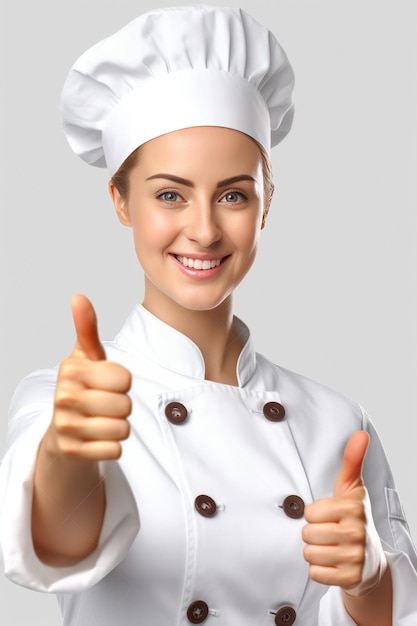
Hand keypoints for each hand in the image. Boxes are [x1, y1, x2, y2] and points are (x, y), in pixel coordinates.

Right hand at [51, 294, 131, 460]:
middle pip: (125, 405)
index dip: (123, 383)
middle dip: (122, 407)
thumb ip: (87, 329)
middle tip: (105, 406)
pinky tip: (98, 440)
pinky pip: (115, 450)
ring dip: (119, 427)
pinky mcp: (72, 452)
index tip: (107, 384)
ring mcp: (66, 426)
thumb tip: (79, 297)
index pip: (125, 379)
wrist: (63, 432)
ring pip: (122, 429)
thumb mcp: (86, 358)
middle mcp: (64, 397)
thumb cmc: (82, 389)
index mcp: (71, 370)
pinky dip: (113, 446)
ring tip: (102, 422)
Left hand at [302, 431, 385, 594]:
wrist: (371, 561)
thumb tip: (360, 434)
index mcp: (353, 508)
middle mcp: (356, 532)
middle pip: (307, 534)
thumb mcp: (352, 489)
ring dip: (315, 552)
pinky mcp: (351, 578)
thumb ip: (352, 461)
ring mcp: (355, 557)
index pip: (309, 512)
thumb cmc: (355, 519)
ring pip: (309, 554)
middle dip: (314, 534)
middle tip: (330, 533)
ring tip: (331, 548)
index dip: (314, 514)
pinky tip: (333, 564)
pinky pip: (315, 573)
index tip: (329, 515)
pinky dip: (320, 570)